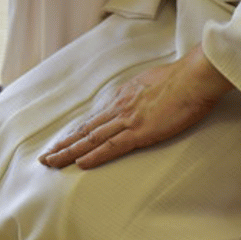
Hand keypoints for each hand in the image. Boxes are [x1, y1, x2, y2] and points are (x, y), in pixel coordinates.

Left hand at [39, 45, 233, 168]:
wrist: (195, 76)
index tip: (61, 142)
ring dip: (69, 152)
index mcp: (122, 98)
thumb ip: (141, 93)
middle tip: (45, 158)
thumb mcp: (153, 82)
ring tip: (51, 163)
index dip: (75, 133)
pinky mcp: (140, 131)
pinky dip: (94, 156)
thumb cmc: (183, 78)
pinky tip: (80, 164)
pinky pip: (112, 147)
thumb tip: (140, 98)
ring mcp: (127, 120)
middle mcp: (118, 109)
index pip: (93, 120)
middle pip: (84, 131)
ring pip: (90, 139)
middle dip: (63, 145)